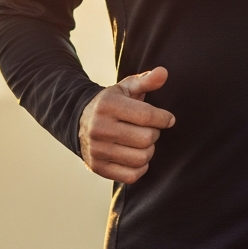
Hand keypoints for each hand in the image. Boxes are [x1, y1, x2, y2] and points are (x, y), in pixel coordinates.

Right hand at [78, 67, 174, 183]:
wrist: (79, 122)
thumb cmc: (111, 104)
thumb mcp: (126, 88)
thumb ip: (146, 81)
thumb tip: (164, 72)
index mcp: (108, 105)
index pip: (147, 116)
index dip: (164, 118)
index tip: (168, 119)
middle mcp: (99, 128)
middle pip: (146, 139)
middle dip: (155, 134)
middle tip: (150, 130)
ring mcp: (97, 149)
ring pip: (141, 158)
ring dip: (149, 151)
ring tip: (143, 143)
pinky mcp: (97, 167)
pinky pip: (131, 176)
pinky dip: (140, 168)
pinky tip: (137, 157)